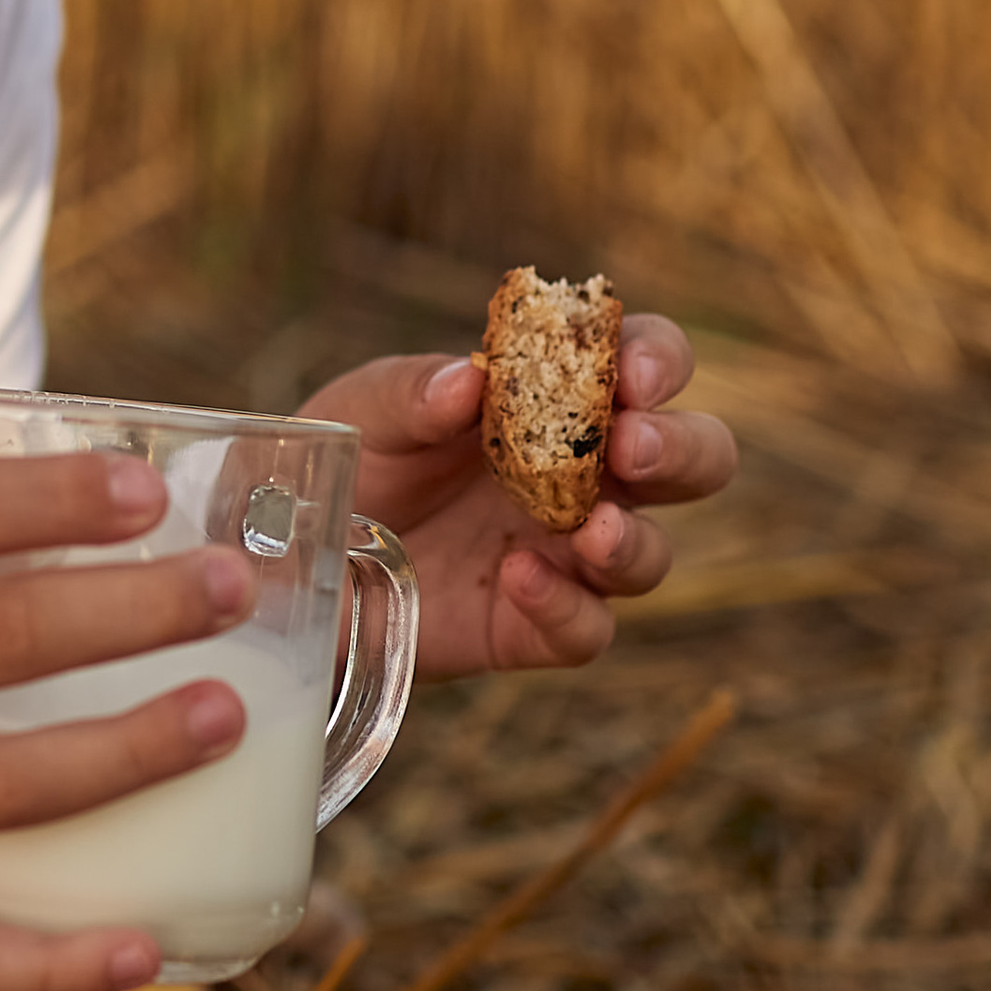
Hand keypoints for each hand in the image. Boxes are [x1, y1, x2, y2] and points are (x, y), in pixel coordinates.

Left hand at [301, 315, 734, 677]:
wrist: (299, 557)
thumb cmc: (352, 459)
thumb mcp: (363, 412)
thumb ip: (410, 392)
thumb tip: (465, 382)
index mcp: (560, 400)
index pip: (644, 364)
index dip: (657, 361)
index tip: (633, 374)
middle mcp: (585, 475)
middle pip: (691, 459)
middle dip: (680, 450)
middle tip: (634, 448)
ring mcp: (568, 555)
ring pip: (653, 554)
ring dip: (634, 541)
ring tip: (591, 530)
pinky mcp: (535, 626)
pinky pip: (585, 629)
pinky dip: (564, 607)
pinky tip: (517, 577)